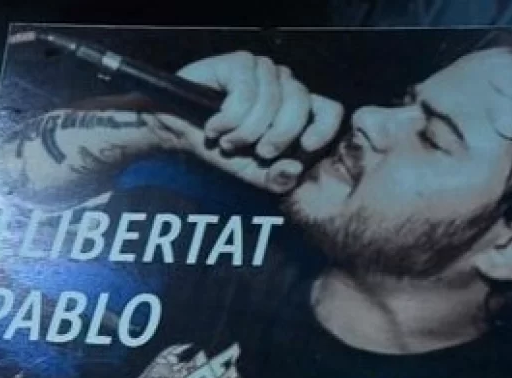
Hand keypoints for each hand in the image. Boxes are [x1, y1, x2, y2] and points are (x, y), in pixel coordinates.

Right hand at [161, 51, 343, 192]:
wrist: (181, 135)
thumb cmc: (222, 152)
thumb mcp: (255, 175)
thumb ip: (278, 179)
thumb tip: (295, 169)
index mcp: (298, 111)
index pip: (330, 110)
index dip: (323, 127)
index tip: (307, 146)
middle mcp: (285, 84)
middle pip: (300, 104)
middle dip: (278, 136)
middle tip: (257, 151)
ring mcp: (264, 70)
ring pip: (270, 102)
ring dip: (245, 132)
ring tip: (227, 141)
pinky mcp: (240, 62)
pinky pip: (246, 94)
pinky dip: (228, 119)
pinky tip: (215, 125)